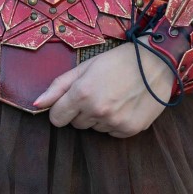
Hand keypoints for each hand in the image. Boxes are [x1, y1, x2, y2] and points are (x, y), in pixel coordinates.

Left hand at [32, 41, 175, 137]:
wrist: (156, 63)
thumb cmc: (118, 60)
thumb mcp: (86, 66)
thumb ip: (59, 86)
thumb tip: (36, 104)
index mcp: (82, 93)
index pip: (57, 118)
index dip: (61, 109)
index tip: (70, 100)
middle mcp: (97, 111)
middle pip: (76, 124)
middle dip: (81, 111)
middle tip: (97, 92)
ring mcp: (114, 123)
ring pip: (94, 128)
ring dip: (98, 116)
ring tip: (113, 96)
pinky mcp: (129, 131)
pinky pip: (111, 133)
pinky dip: (114, 122)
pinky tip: (124, 105)